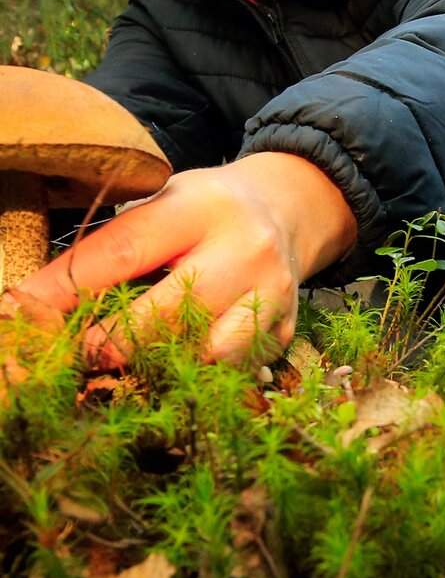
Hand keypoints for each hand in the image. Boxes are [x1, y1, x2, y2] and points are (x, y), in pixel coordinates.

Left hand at [9, 153, 356, 367]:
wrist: (285, 213)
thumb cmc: (205, 212)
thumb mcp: (163, 204)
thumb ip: (118, 247)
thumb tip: (45, 306)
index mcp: (203, 207)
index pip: (122, 253)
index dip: (66, 290)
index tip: (26, 316)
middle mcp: (246, 249)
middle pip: (164, 315)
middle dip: (109, 343)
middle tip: (79, 356)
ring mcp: (272, 293)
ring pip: (203, 353)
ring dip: (158, 366)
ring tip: (133, 363)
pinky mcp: (284, 329)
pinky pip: (230, 369)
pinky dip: (197, 373)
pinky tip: (179, 362)